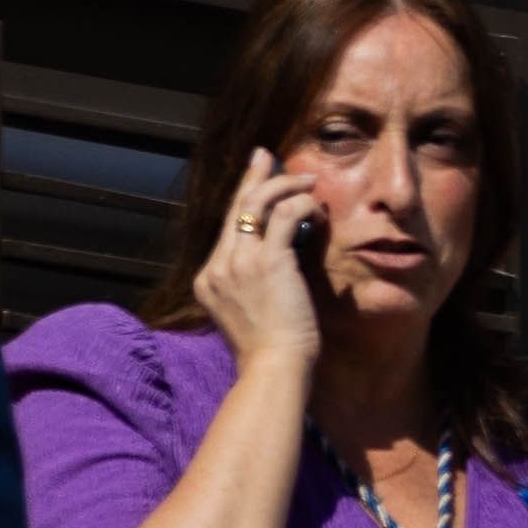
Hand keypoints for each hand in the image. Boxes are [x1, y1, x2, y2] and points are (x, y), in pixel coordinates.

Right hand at [196, 148, 326, 374]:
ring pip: (257, 204)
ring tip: (309, 180)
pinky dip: (303, 205)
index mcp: (209, 280)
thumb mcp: (250, 315)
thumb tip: (279, 267)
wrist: (273, 371)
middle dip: (253, 177)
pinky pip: (284, 216)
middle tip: (267, 156)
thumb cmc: (270, 354)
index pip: (226, 229)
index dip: (242, 201)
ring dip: (286, 185)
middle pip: (235, 208)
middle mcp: (217, 267)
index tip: (255, 180)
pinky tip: (318, 209)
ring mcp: (238, 263)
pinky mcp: (267, 262)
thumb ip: (252, 288)